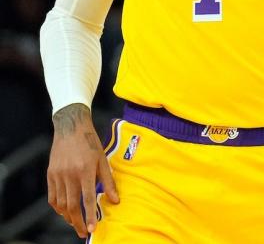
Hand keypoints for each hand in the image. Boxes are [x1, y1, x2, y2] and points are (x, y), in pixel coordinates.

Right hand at [46, 104, 118, 237]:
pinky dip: (58, 207)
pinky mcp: (50, 174)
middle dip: (78, 221)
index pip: (87, 199)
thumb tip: (115, 200)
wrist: (71, 128)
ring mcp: (58, 175)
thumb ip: (109, 182)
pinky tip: (65, 212)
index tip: (92, 229)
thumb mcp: (103, 160)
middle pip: (72, 205)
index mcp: (85, 171)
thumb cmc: (91, 144)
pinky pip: (52, 196)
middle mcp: (70, 174)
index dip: (90, 215)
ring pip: (60, 203)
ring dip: (67, 217)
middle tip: (83, 232)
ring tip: (75, 223)